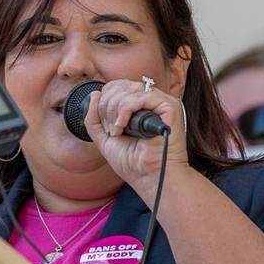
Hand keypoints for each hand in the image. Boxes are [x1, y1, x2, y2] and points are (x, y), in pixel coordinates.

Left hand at [83, 79, 188, 197]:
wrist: (149, 177)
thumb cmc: (133, 163)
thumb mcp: (104, 138)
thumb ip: (94, 117)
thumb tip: (95, 93)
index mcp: (139, 105)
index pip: (116, 86)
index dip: (104, 102)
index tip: (106, 126)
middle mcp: (151, 100)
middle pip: (119, 86)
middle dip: (106, 108)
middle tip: (111, 130)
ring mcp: (161, 102)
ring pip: (128, 90)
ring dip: (114, 112)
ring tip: (117, 132)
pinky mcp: (169, 106)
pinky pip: (140, 97)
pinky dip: (125, 111)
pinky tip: (122, 127)